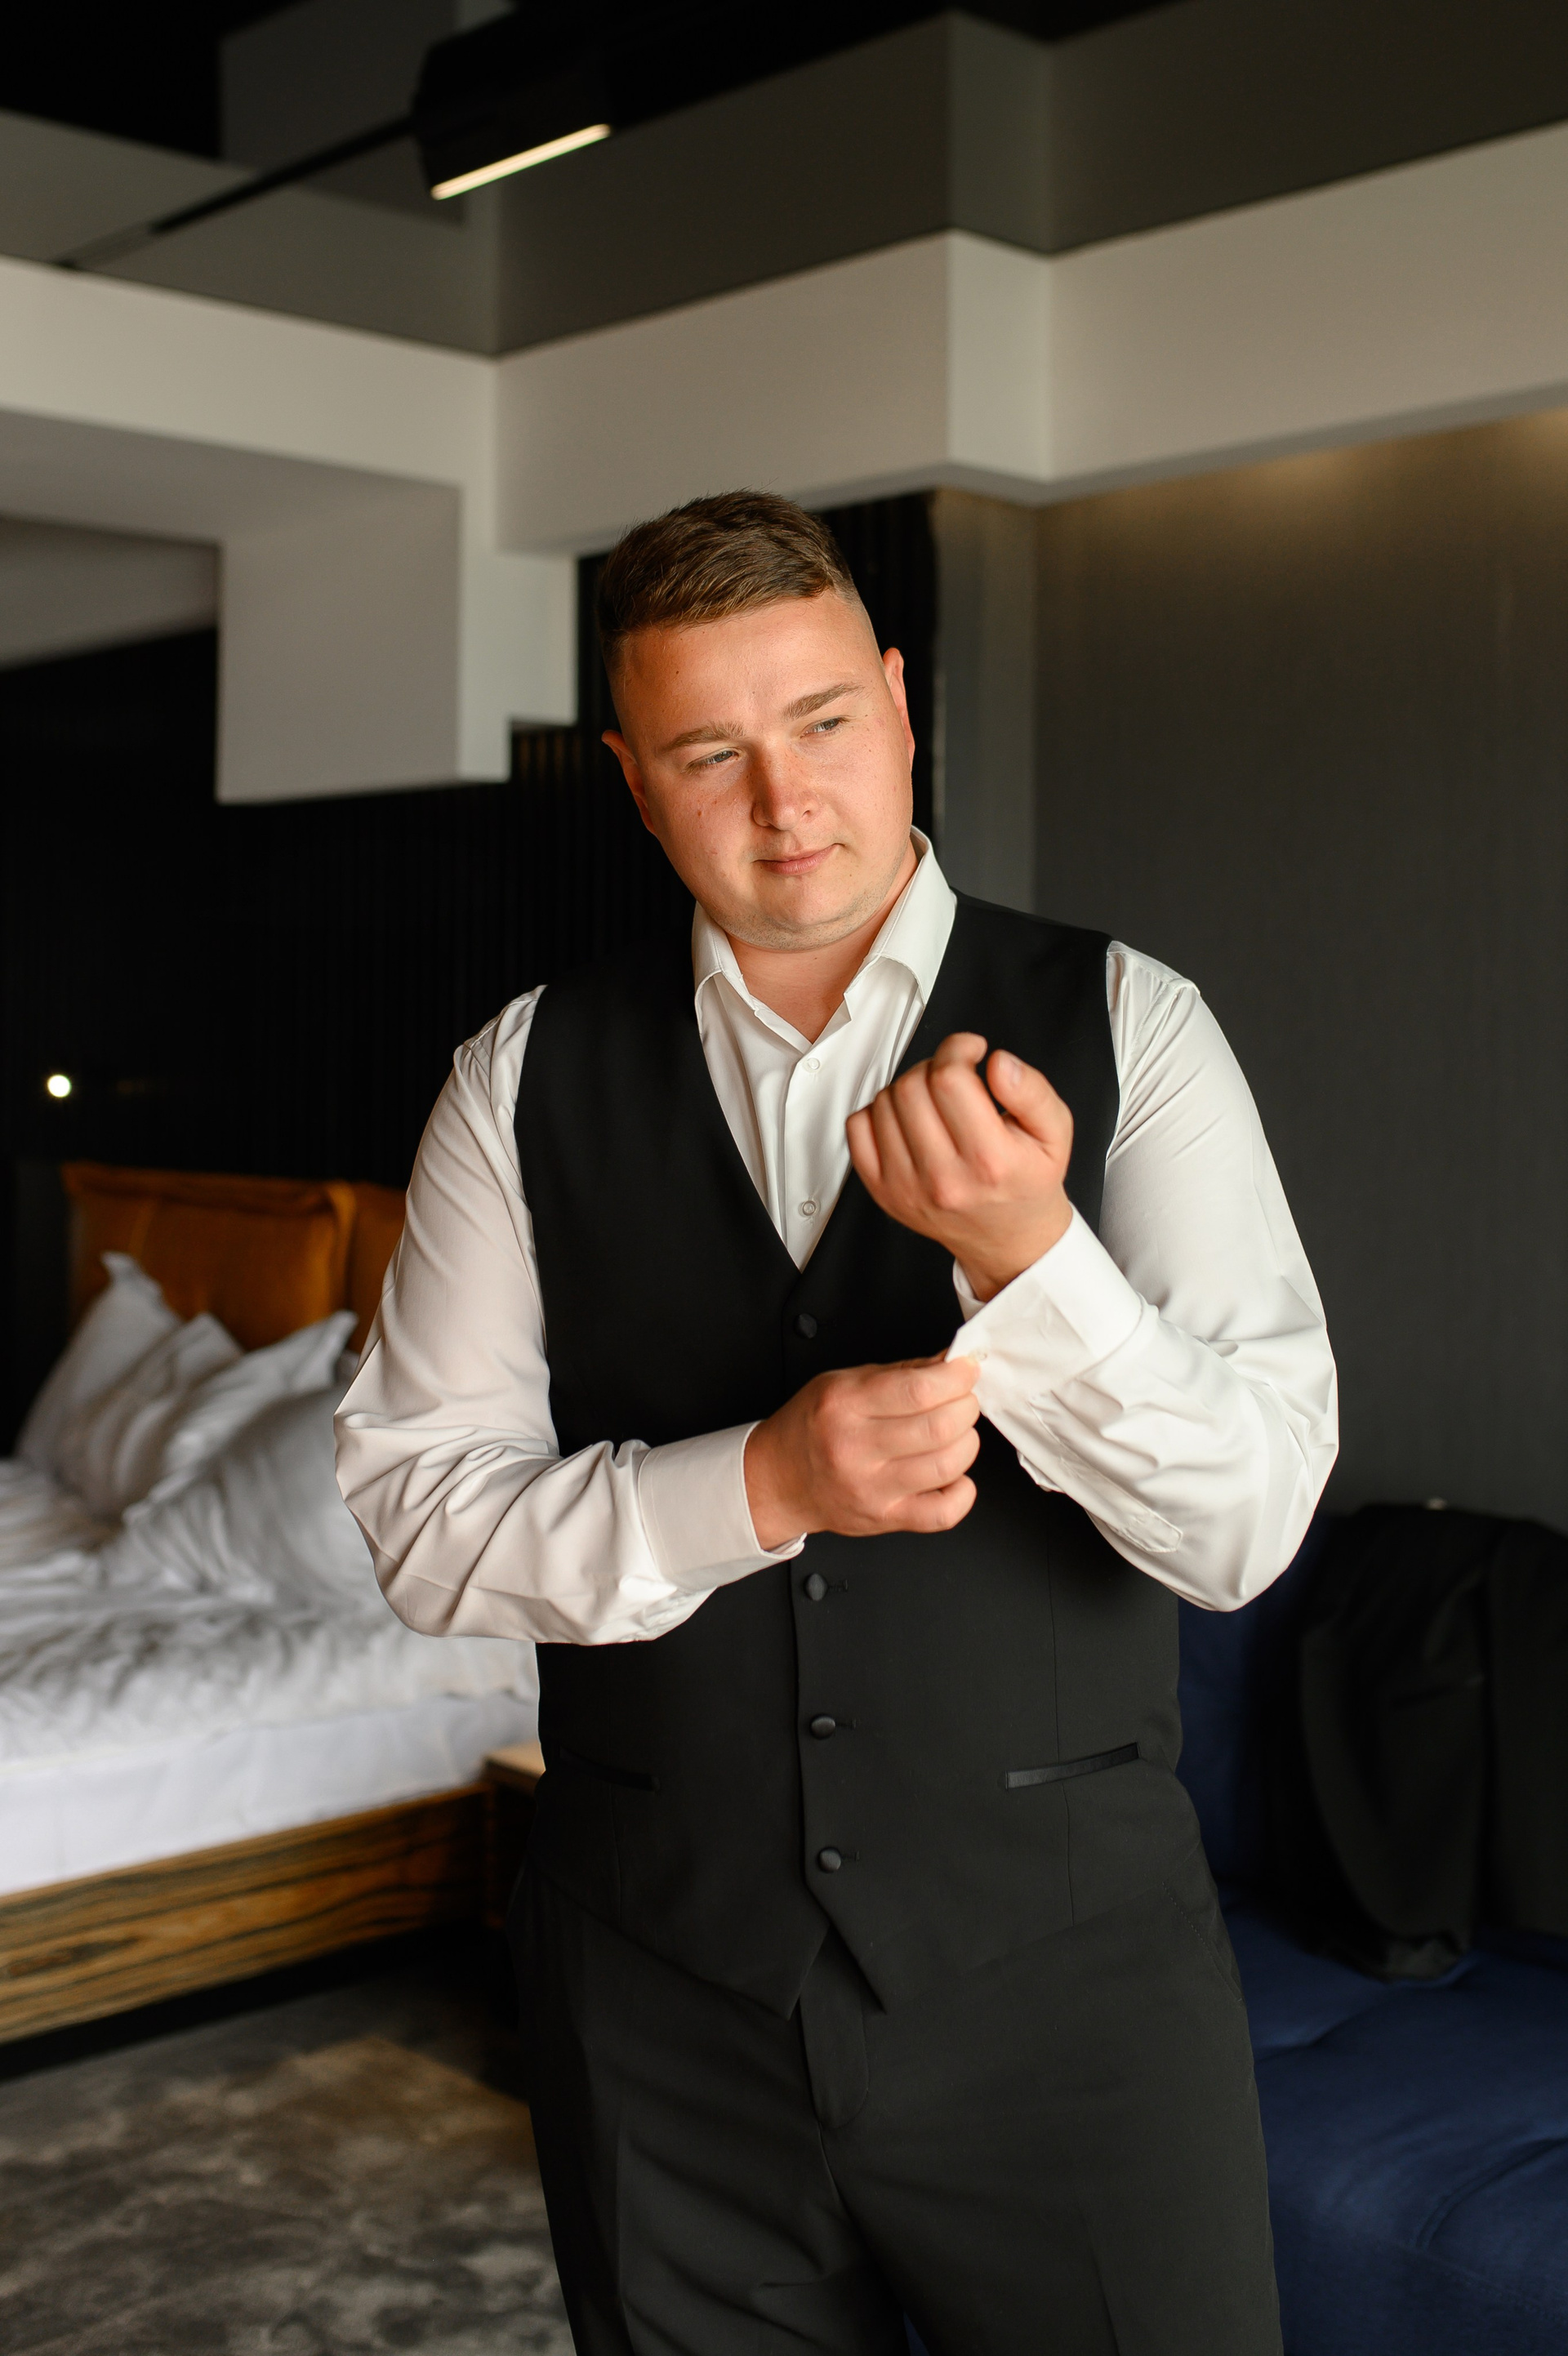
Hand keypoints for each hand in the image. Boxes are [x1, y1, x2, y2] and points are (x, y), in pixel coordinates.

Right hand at [744, 1355, 979, 1547]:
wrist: (777, 1480)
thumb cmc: (810, 1428)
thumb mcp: (843, 1383)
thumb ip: (900, 1373)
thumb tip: (949, 1363)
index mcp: (845, 1405)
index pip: (918, 1389)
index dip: (956, 1377)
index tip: (966, 1371)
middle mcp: (856, 1448)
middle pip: (939, 1427)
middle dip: (966, 1407)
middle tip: (963, 1400)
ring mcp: (871, 1488)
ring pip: (946, 1466)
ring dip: (967, 1443)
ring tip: (958, 1433)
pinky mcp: (884, 1518)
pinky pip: (942, 1513)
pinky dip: (962, 1493)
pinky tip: (955, 1476)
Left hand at [846, 1032, 1072, 1302]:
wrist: (1009, 1238)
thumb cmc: (1028, 1183)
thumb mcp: (1055, 1134)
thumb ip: (1032, 1092)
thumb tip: (999, 1064)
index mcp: (989, 1161)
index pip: (949, 1079)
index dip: (957, 1049)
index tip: (969, 1051)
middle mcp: (944, 1178)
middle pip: (912, 1087)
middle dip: (934, 1067)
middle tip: (954, 1078)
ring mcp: (907, 1188)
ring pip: (884, 1102)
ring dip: (909, 1088)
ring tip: (935, 1102)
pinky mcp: (883, 1192)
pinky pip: (858, 1128)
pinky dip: (878, 1112)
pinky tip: (908, 1120)